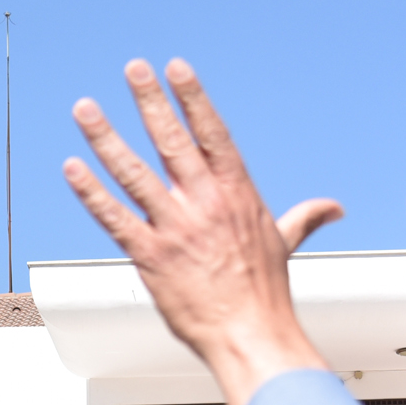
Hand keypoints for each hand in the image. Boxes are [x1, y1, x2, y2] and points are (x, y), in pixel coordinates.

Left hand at [64, 58, 343, 404]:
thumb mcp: (285, 243)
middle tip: (133, 69)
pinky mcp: (150, 255)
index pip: (212, 133)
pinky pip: (113, 217)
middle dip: (150, 101)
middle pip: (171, 141)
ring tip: (86, 108)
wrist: (251, 336)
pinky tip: (73, 168)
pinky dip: (91, 192)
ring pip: (134, 173)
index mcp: (236, 194)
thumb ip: (304, 217)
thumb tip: (333, 208)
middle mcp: (204, 204)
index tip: (176, 68)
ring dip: (106, 138)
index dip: (193, 98)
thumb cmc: (265, 293)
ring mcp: (175, 228)